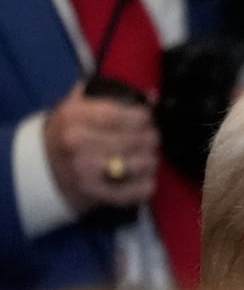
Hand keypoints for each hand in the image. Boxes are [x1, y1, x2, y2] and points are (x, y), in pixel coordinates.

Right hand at [42, 81, 159, 213]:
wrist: (44, 169)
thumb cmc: (68, 133)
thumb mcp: (79, 106)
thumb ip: (113, 95)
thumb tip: (153, 96)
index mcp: (74, 116)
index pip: (121, 114)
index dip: (143, 116)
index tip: (147, 119)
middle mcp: (77, 142)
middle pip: (137, 139)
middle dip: (151, 138)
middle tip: (150, 139)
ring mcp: (86, 170)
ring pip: (143, 163)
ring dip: (151, 160)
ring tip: (145, 157)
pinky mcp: (96, 194)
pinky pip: (139, 190)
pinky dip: (147, 184)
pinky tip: (143, 177)